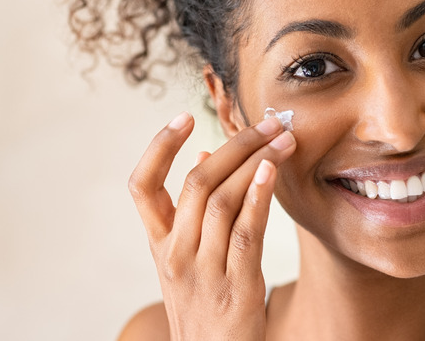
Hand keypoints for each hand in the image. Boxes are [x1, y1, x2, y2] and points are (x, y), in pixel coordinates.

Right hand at [128, 112, 295, 339]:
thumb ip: (192, 212)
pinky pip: (246, 232)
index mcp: (161, 244)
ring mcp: (204, 271)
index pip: (142, 187)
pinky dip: (258, 196)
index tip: (183, 117)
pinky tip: (271, 171)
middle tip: (267, 122)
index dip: (158, 148)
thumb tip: (204, 157)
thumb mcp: (188, 260)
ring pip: (222, 200)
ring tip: (282, 139)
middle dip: (235, 144)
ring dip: (256, 161)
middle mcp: (176, 254)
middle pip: (196, 182)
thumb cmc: (206, 306)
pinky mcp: (236, 285)